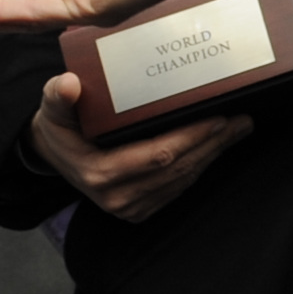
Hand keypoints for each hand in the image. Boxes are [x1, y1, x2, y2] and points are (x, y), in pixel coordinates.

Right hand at [27, 76, 251, 222]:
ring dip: (213, 154)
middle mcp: (117, 196)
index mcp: (99, 172)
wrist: (52, 154)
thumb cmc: (58, 126)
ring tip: (237, 129)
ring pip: (183, 180)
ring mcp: (130, 207)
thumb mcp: (51, 107)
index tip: (217, 117)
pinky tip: (216, 146)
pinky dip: (200, 166)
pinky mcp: (140, 209)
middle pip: (178, 168)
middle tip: (241, 120)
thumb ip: (58, 95)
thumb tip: (69, 84)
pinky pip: (178, 188)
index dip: (191, 137)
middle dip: (213, 143)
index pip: (158, 155)